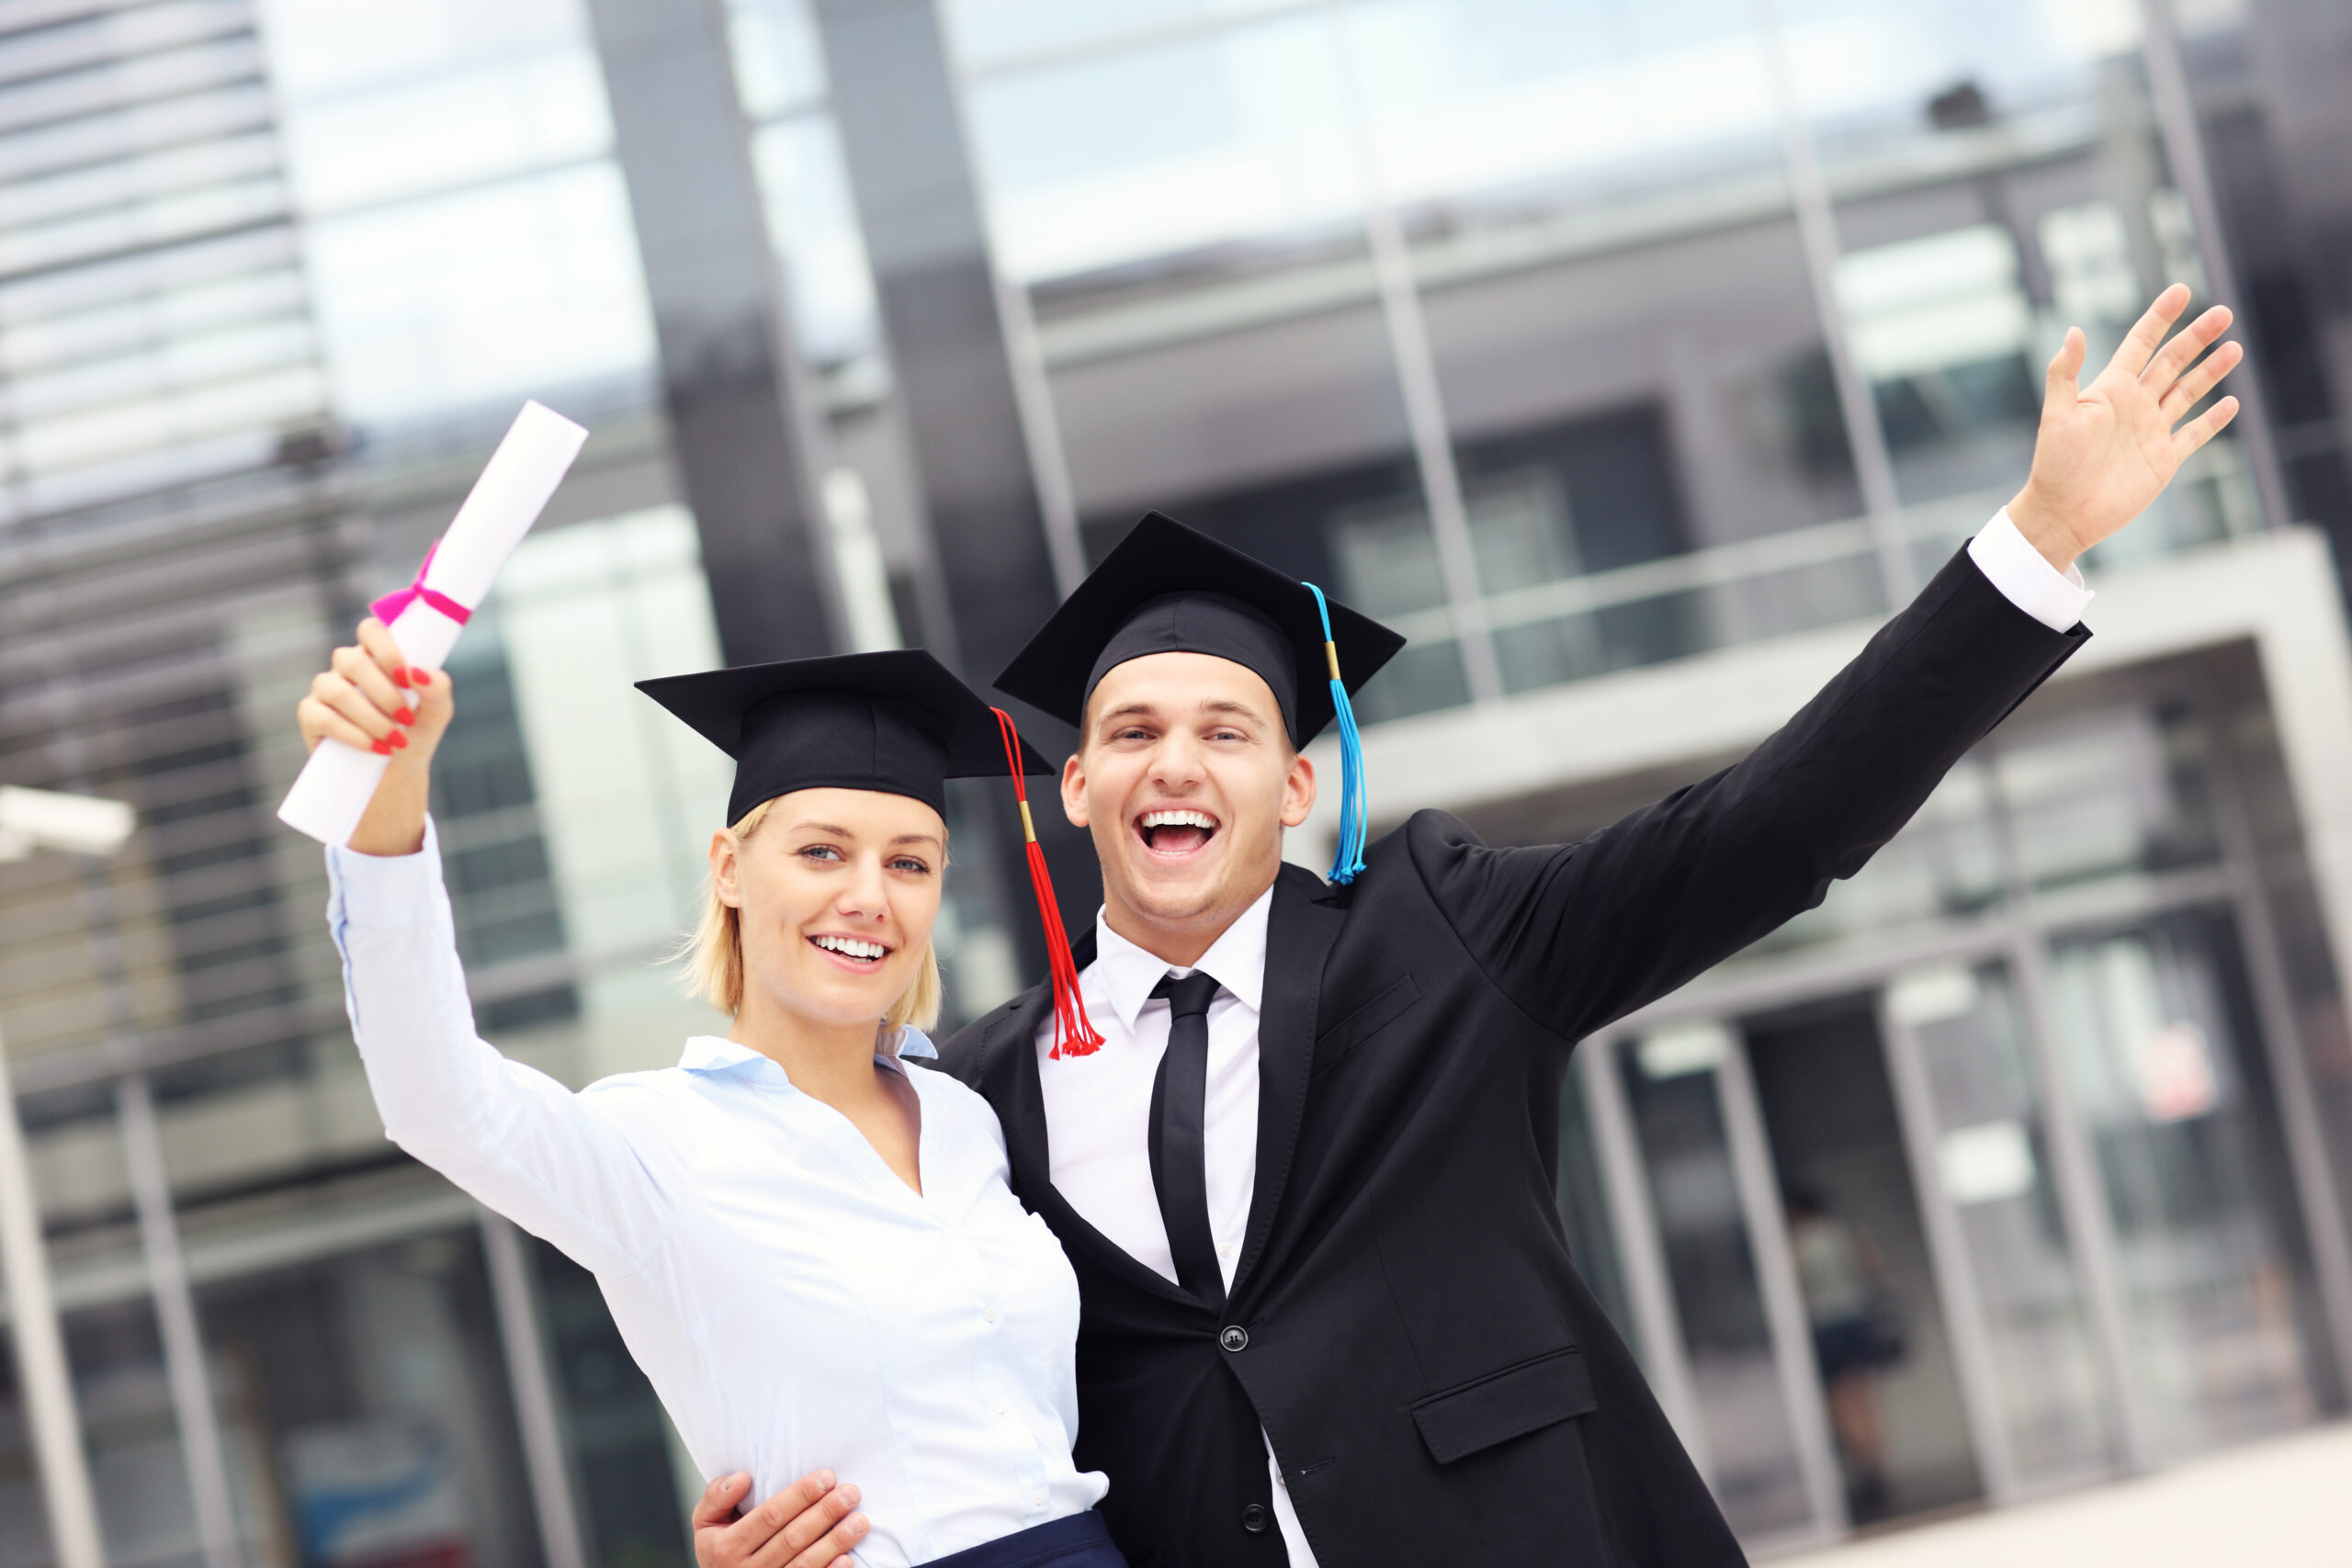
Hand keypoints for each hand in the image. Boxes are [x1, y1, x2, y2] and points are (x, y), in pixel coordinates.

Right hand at [295, 617, 453, 855]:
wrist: (397, 772)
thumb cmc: (416, 733)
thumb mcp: (437, 711)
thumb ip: (438, 687)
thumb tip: (419, 673)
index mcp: (377, 657)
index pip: (371, 630)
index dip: (386, 649)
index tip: (407, 677)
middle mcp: (347, 668)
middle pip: (352, 660)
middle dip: (384, 693)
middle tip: (407, 719)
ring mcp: (325, 689)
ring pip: (336, 689)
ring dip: (371, 717)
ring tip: (395, 740)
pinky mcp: (310, 715)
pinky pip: (323, 717)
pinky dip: (354, 735)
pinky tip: (377, 748)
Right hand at [691, 1470, 867, 1567]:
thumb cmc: (719, 1547)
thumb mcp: (706, 1522)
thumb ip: (717, 1496)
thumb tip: (742, 1477)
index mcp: (726, 1547)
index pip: (770, 1516)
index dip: (800, 1496)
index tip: (827, 1477)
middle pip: (792, 1538)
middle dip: (825, 1514)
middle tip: (851, 1493)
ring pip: (804, 1564)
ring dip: (835, 1543)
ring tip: (860, 1521)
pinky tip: (847, 1559)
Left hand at [2006, 283, 2243, 572]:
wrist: (2063, 514)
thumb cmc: (2054, 465)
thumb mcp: (2057, 415)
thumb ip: (2064, 373)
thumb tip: (2073, 331)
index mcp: (2111, 390)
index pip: (2141, 343)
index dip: (2160, 316)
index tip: (2181, 290)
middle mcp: (2134, 406)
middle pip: (2172, 362)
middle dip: (2197, 337)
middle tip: (2223, 313)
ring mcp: (2150, 432)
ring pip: (2188, 393)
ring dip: (2211, 371)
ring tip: (2235, 348)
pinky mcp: (2163, 460)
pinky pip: (2194, 435)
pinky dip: (2213, 420)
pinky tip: (2232, 403)